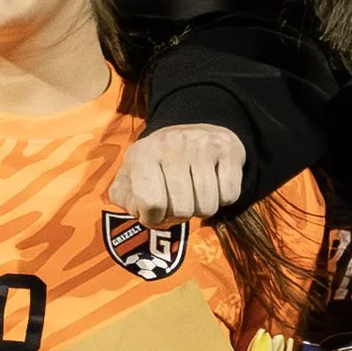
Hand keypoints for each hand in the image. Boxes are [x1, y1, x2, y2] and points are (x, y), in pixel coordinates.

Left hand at [108, 123, 247, 222]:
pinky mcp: (228, 149)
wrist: (195, 131)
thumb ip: (122, 196)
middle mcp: (172, 145)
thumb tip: (137, 209)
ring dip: (201, 209)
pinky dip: (222, 199)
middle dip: (179, 215)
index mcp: (143, 153)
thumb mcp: (131, 175)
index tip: (155, 213)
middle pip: (182, 211)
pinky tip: (212, 184)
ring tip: (194, 193)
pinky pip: (230, 196)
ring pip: (207, 207)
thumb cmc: (158, 163)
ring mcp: (202, 146)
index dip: (154, 219)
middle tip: (177, 200)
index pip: (151, 204)